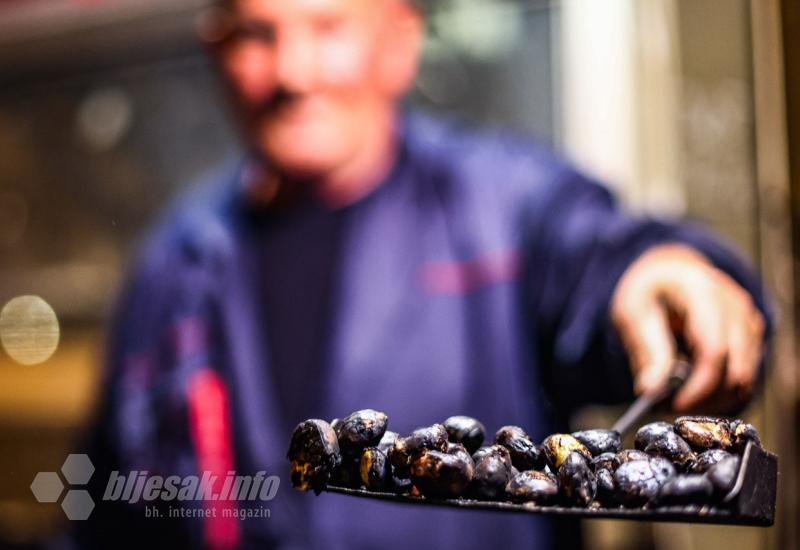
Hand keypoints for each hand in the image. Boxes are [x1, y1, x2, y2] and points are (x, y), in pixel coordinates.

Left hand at [610, 244, 765, 412]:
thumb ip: (645, 350)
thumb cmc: (649, 290)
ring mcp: (748, 320)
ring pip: (745, 379)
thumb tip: (651, 390)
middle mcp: (735, 306)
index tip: (673, 404)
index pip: (714, 350)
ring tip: (679, 396)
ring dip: (714, 398)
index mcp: (702, 293)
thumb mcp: (632, 313)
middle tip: (672, 406)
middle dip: (706, 398)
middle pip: (737, 370)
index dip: (698, 386)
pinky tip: (694, 387)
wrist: (668, 271)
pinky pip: (746, 375)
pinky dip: (722, 391)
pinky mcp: (752, 335)